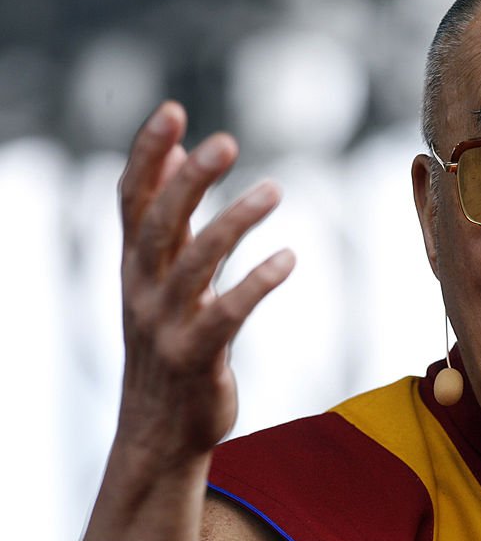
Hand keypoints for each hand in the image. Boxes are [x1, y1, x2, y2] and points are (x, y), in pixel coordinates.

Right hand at [115, 101, 293, 466]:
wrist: (158, 430)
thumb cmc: (168, 340)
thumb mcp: (159, 278)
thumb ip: (167, 218)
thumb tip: (171, 154)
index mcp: (134, 266)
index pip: (132, 199)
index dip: (147, 154)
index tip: (173, 109)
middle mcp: (142, 290)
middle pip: (159, 224)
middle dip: (189, 180)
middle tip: (224, 141)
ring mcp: (166, 325)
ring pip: (194, 264)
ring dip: (233, 223)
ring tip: (274, 189)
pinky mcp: (197, 358)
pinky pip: (226, 314)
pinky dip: (256, 283)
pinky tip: (288, 257)